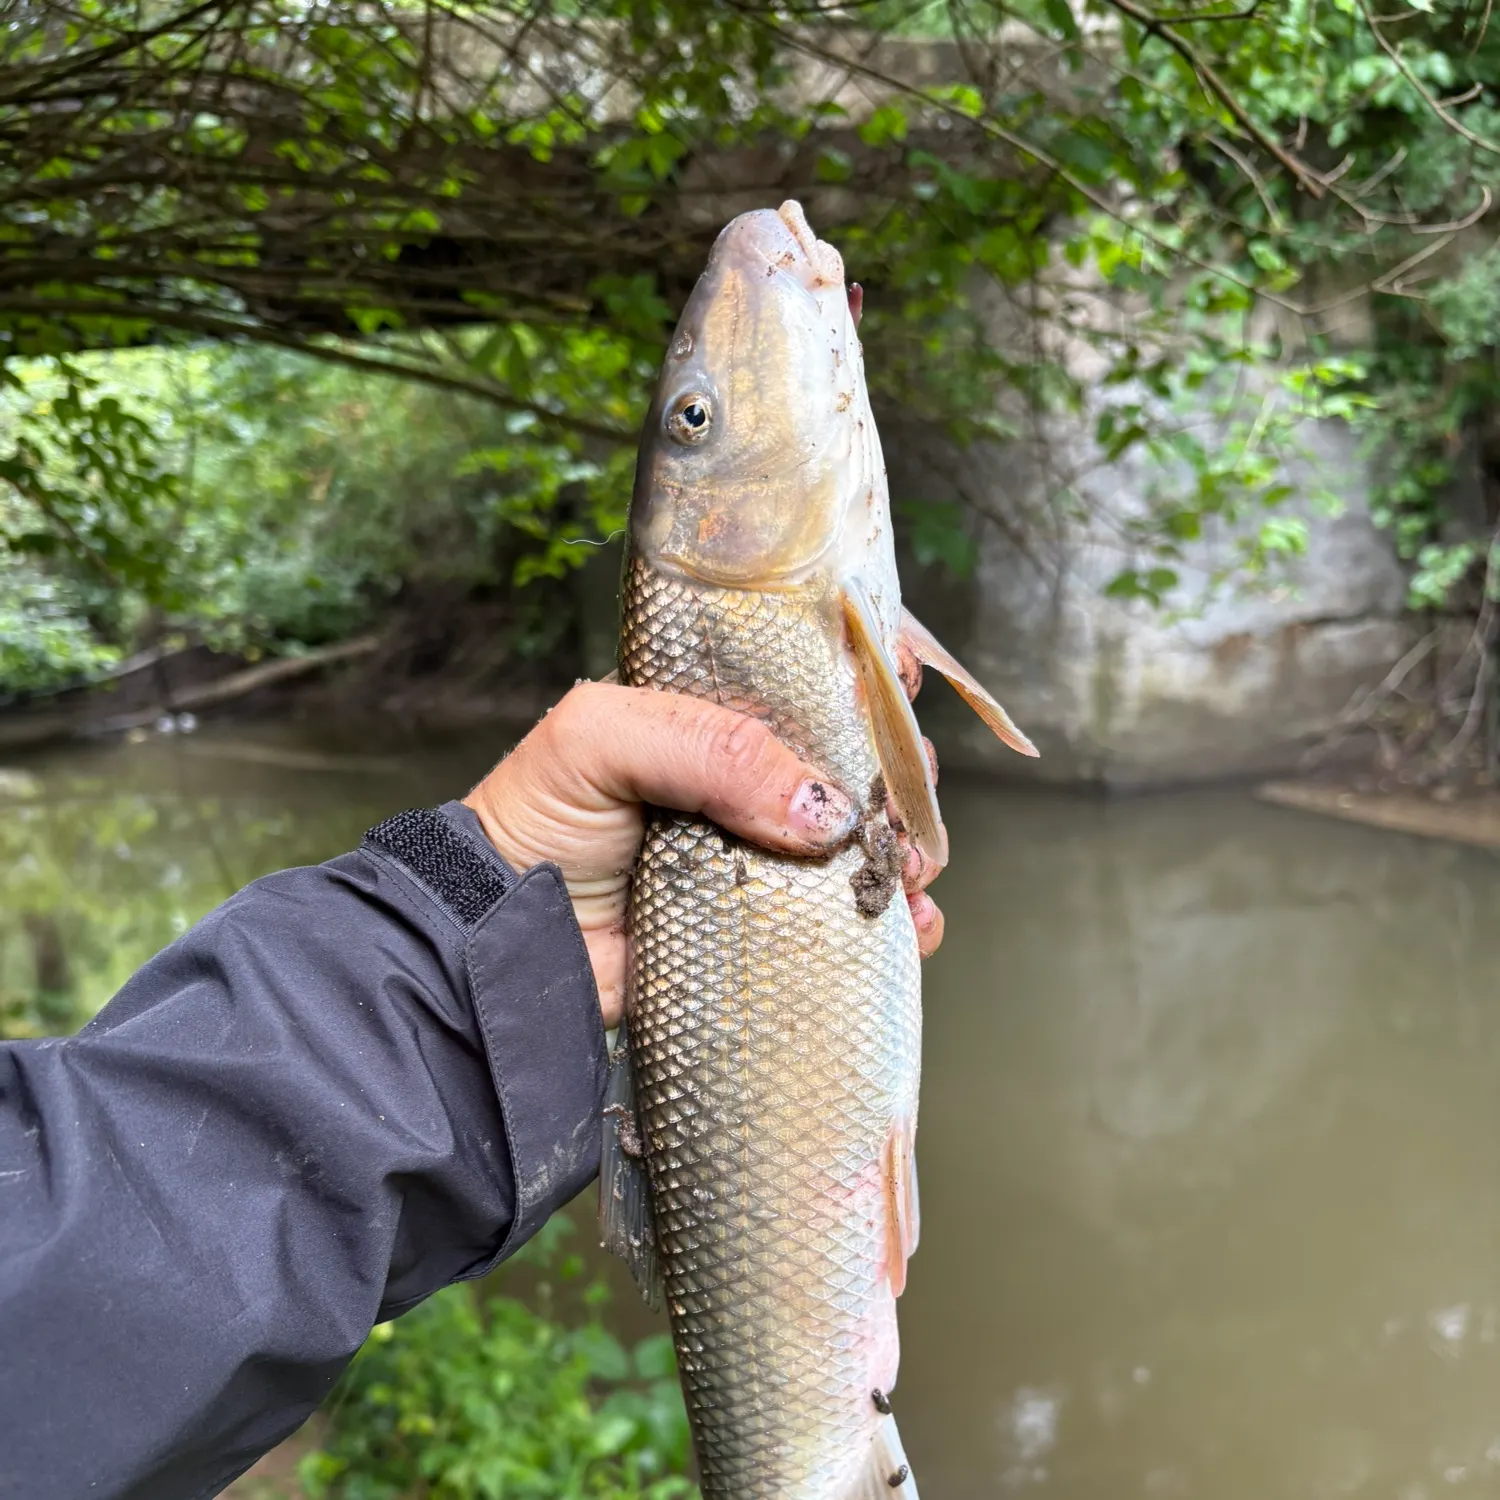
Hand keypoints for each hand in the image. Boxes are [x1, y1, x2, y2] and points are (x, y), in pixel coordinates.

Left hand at [464, 678, 945, 1027]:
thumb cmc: (539, 820)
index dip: (861, 676)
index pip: (805, 677)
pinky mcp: (770, 924)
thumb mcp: (602, 740)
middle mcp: (749, 779)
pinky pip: (851, 919)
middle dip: (893, 773)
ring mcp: (765, 853)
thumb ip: (709, 748)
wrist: (505, 939)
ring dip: (904, 846)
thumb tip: (825, 807)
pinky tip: (910, 923)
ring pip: (865, 837)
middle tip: (897, 800)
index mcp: (713, 714)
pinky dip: (896, 922)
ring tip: (904, 867)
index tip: (895, 687)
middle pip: (854, 760)